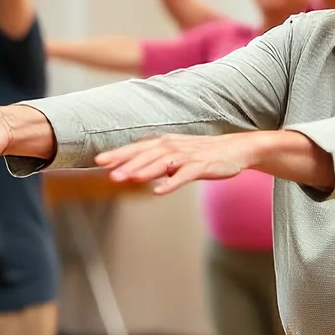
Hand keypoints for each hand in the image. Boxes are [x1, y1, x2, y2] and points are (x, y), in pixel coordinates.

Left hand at [93, 133, 259, 194]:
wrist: (235, 149)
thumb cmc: (203, 153)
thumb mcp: (176, 155)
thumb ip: (156, 162)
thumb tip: (134, 171)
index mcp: (165, 143)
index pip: (138, 148)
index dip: (119, 154)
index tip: (99, 161)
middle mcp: (173, 146)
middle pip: (146, 155)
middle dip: (126, 163)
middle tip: (109, 175)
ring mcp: (187, 156)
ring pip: (161, 163)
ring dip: (143, 171)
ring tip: (127, 179)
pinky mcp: (201, 166)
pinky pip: (184, 175)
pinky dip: (171, 182)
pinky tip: (158, 191)